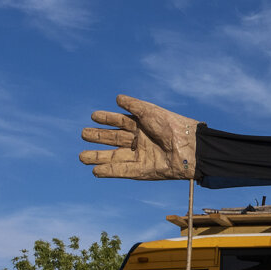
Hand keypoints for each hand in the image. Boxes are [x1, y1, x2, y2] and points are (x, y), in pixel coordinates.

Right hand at [80, 95, 198, 179]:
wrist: (189, 148)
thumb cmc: (172, 126)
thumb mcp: (150, 112)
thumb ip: (133, 105)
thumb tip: (117, 98)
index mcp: (143, 126)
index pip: (121, 121)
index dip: (107, 118)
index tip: (94, 116)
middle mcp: (140, 141)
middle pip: (114, 139)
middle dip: (99, 137)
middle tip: (83, 133)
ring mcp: (141, 157)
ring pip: (114, 157)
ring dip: (98, 157)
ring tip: (81, 157)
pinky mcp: (143, 171)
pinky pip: (122, 171)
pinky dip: (109, 171)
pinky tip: (95, 171)